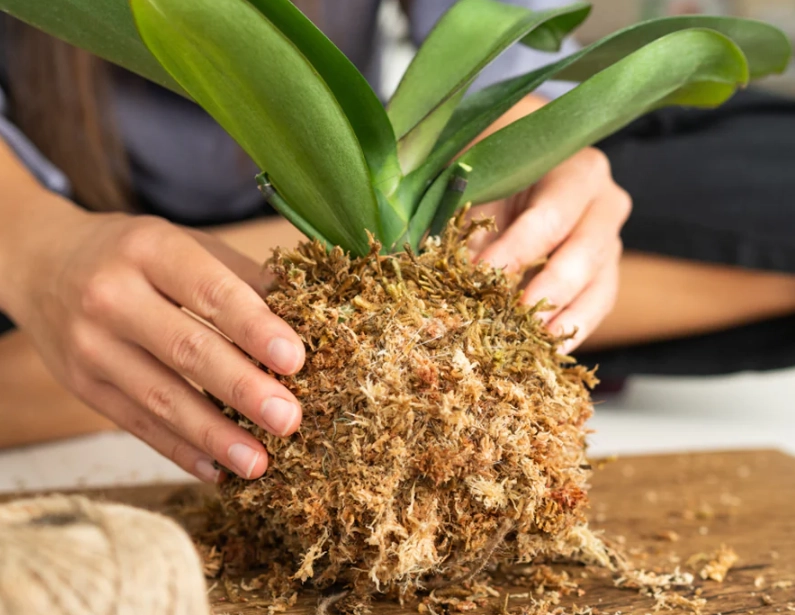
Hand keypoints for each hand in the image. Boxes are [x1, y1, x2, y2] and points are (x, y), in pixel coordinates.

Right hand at [5, 197, 304, 481]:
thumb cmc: (133, 253)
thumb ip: (240, 277)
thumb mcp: (182, 243)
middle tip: (289, 419)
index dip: (254, 328)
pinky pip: (135, 423)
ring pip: (160, 398)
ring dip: (214, 436)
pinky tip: (215, 470)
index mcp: (150, 250)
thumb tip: (307, 313)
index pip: (210, 292)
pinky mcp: (83, 384)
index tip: (295, 360)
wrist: (41, 263)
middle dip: (242, 389)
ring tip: (259, 462)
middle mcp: (113, 296)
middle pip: (186, 350)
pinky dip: (178, 450)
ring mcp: (91, 345)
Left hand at [470, 147, 630, 353]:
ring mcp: (611, 240)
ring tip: (536, 343)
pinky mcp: (606, 272)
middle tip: (516, 318)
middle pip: (584, 252)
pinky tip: (550, 350)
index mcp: (575, 170)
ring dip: (565, 317)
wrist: (517, 180)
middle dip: (548, 289)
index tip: (482, 276)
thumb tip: (451, 271)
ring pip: (599, 284)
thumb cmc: (495, 179)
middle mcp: (604, 202)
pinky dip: (574, 328)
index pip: (550, 216)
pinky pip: (599, 304)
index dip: (516, 250)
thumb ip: (470, 225)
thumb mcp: (480, 190)